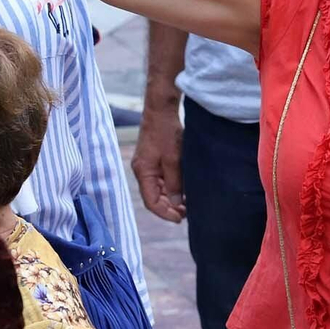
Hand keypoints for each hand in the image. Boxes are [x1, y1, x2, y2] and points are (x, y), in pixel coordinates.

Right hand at [132, 105, 185, 221]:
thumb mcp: (173, 159)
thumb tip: (174, 204)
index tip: (180, 218)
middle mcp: (142, 170)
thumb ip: (174, 183)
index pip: (151, 202)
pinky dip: (171, 186)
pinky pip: (161, 178)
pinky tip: (183, 189)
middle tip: (187, 213)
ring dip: (171, 197)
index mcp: (143, 172)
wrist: (161, 110)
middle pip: (154, 197)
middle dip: (169, 207)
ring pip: (158, 188)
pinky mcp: (153, 159)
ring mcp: (147, 165)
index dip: (165, 213)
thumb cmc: (166, 132)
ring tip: (188, 203)